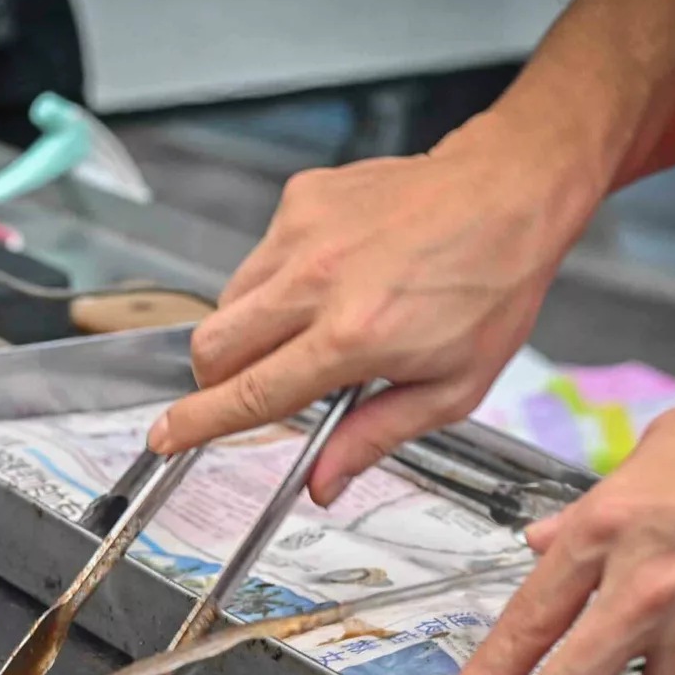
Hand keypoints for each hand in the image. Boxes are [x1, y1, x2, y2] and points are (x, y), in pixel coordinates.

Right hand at [146, 115, 603, 505]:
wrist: (509, 190)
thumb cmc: (492, 287)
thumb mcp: (452, 387)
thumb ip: (375, 436)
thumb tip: (321, 484)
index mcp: (354, 337)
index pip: (251, 394)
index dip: (200, 423)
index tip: (166, 437)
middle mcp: (317, 281)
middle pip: (213, 346)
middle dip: (217, 380)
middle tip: (255, 385)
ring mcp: (303, 232)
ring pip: (228, 301)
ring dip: (250, 329)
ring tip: (313, 323)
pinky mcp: (301, 199)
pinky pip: (259, 258)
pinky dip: (278, 281)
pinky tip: (332, 274)